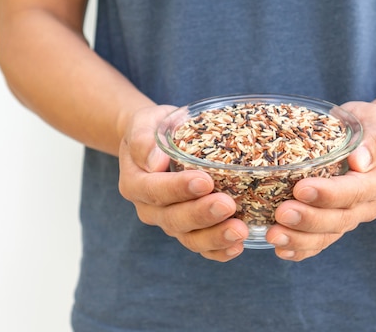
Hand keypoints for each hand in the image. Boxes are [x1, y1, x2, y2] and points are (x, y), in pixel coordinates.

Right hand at [118, 106, 247, 261]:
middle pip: (173, 219)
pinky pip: (202, 248)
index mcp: (135, 183)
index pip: (155, 190)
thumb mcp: (145, 124)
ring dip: (215, 237)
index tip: (205, 181)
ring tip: (240, 231)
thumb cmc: (155, 129)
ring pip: (189, 239)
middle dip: (202, 215)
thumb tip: (154, 161)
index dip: (179, 189)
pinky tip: (238, 246)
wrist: (158, 144)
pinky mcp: (189, 231)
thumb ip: (143, 139)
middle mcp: (150, 209)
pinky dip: (219, 251)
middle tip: (228, 205)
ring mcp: (170, 223)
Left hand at [265, 101, 375, 260]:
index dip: (328, 194)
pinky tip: (281, 250)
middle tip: (281, 214)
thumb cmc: (367, 126)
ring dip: (300, 239)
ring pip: (327, 236)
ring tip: (274, 235)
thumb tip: (360, 161)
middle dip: (309, 220)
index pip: (353, 191)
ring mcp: (351, 218)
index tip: (301, 189)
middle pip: (339, 219)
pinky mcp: (335, 226)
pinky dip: (301, 250)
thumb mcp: (375, 122)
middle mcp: (366, 205)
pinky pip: (319, 244)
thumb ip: (373, 141)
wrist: (368, 143)